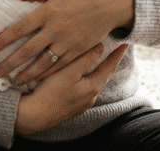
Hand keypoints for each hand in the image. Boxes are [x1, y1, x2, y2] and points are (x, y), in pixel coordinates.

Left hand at [0, 0, 132, 86]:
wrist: (113, 1)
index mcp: (48, 11)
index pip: (19, 28)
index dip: (3, 39)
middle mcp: (56, 28)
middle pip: (27, 50)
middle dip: (10, 63)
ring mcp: (68, 41)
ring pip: (43, 63)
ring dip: (27, 73)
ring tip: (14, 81)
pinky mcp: (79, 50)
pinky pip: (60, 65)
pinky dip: (47, 74)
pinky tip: (37, 80)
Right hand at [14, 44, 128, 134]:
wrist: (34, 116)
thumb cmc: (50, 93)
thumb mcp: (69, 72)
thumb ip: (85, 59)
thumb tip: (100, 47)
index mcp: (93, 87)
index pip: (109, 67)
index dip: (117, 54)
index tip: (126, 43)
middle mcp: (91, 97)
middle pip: (103, 75)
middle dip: (108, 62)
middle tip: (114, 49)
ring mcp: (82, 103)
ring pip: (93, 82)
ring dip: (96, 70)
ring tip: (99, 59)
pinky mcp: (72, 105)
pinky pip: (83, 88)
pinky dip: (86, 78)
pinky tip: (81, 75)